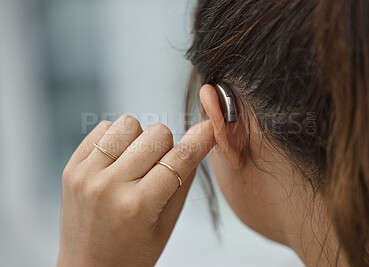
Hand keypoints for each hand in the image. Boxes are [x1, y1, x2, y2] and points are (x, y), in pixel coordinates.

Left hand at [57, 115, 214, 266]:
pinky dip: (116, 140)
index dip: (200, 141)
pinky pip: (103, 129)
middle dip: (166, 147)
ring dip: (139, 140)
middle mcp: (109, 186)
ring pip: (128, 124)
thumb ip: (184, 178)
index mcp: (138, 206)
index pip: (179, 158)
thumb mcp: (167, 223)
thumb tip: (200, 138)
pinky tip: (117, 162)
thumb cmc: (132, 252)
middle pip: (156, 134)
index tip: (209, 130)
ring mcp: (86, 175)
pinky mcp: (71, 167)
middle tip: (158, 168)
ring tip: (134, 164)